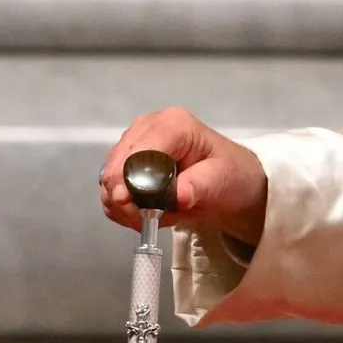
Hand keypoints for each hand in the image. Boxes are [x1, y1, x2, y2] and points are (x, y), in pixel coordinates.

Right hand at [100, 108, 268, 245]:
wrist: (233, 183)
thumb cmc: (232, 175)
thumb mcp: (221, 180)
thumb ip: (198, 186)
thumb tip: (177, 196)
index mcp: (171, 124)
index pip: (136, 153)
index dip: (128, 181)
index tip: (133, 206)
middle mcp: (147, 128)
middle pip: (115, 168)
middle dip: (129, 200)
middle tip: (153, 218)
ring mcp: (134, 145)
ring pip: (110, 183)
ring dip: (129, 208)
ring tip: (161, 215)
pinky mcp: (127, 163)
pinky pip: (112, 191)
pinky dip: (127, 209)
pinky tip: (153, 212)